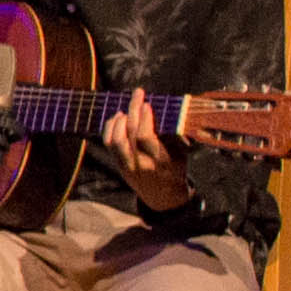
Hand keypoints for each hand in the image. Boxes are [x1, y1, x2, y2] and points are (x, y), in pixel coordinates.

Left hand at [101, 91, 188, 213]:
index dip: (144, 119)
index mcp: (161, 161)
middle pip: (130, 134)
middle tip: (137, 93)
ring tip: (127, 108)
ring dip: (119, 120)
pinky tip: (117, 118)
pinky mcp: (119, 166)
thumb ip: (172, 133)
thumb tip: (163, 108)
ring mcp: (128, 166)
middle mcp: (142, 164)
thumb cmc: (175, 167)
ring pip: (116, 140)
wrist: (164, 196)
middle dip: (133, 110)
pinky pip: (109, 145)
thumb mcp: (181, 153)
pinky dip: (110, 128)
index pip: (145, 137)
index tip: (147, 104)